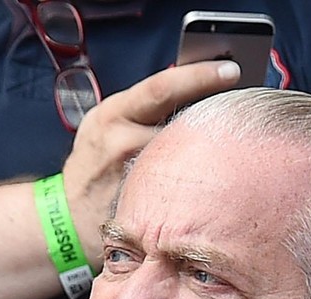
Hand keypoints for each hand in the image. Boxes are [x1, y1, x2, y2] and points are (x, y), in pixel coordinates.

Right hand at [61, 60, 240, 264]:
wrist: (66, 217)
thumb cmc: (93, 164)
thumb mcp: (104, 123)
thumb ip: (140, 107)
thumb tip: (189, 85)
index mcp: (113, 113)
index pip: (163, 87)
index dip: (201, 75)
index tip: (232, 69)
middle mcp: (123, 140)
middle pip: (184, 121)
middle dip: (213, 116)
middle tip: (243, 110)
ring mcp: (135, 174)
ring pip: (187, 155)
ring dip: (208, 150)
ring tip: (225, 147)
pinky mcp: (146, 204)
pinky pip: (184, 187)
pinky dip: (199, 179)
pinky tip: (210, 180)